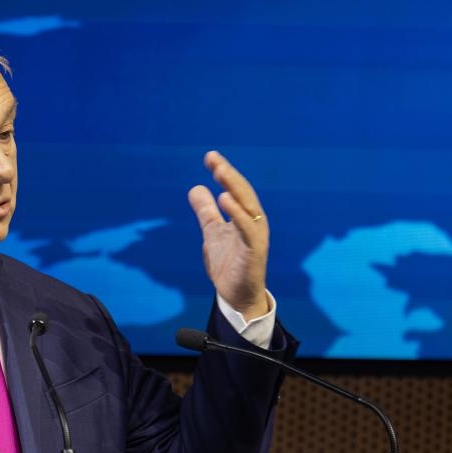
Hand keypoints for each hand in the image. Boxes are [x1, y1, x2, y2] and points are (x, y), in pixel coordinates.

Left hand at [187, 151, 269, 319]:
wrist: (237, 296)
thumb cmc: (229, 264)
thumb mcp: (212, 232)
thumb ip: (206, 212)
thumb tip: (195, 188)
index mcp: (244, 216)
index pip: (234, 189)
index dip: (223, 173)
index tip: (209, 157)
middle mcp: (253, 221)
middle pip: (243, 193)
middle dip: (229, 175)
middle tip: (214, 160)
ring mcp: (255, 235)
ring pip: (248, 206)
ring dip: (234, 188)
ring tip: (220, 173)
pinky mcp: (254, 250)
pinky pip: (248, 228)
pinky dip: (238, 213)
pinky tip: (225, 200)